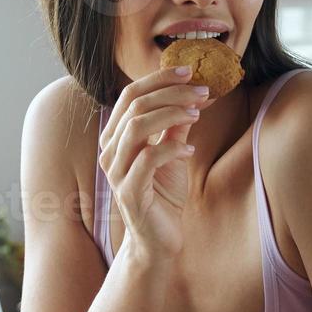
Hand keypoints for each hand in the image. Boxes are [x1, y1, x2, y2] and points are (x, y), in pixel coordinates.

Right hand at [97, 66, 207, 260]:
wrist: (159, 240)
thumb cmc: (163, 195)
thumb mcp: (174, 153)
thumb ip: (177, 125)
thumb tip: (193, 94)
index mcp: (116, 137)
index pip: (130, 95)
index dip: (159, 79)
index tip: (188, 71)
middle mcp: (109, 151)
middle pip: (134, 105)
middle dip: (171, 93)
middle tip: (201, 90)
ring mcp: (116, 172)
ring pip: (137, 127)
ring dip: (171, 115)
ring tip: (197, 113)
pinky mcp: (129, 192)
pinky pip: (148, 159)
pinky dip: (172, 148)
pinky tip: (191, 150)